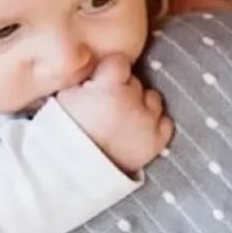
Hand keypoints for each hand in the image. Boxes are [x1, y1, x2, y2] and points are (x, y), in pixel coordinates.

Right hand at [56, 55, 172, 173]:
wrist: (75, 170)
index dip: (111, 70)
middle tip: (110, 105)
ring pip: (153, 98)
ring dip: (142, 105)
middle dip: (125, 89)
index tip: (104, 80)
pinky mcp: (156, 141)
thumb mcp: (66, 97)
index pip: (120, 62)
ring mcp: (147, 120)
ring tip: (126, 118)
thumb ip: (86, 79)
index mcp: (108, 85)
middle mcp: (132, 99)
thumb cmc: (66, 131)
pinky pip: (165, 122)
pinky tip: (140, 130)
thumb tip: (97, 69)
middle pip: (135, 81)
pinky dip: (156, 125)